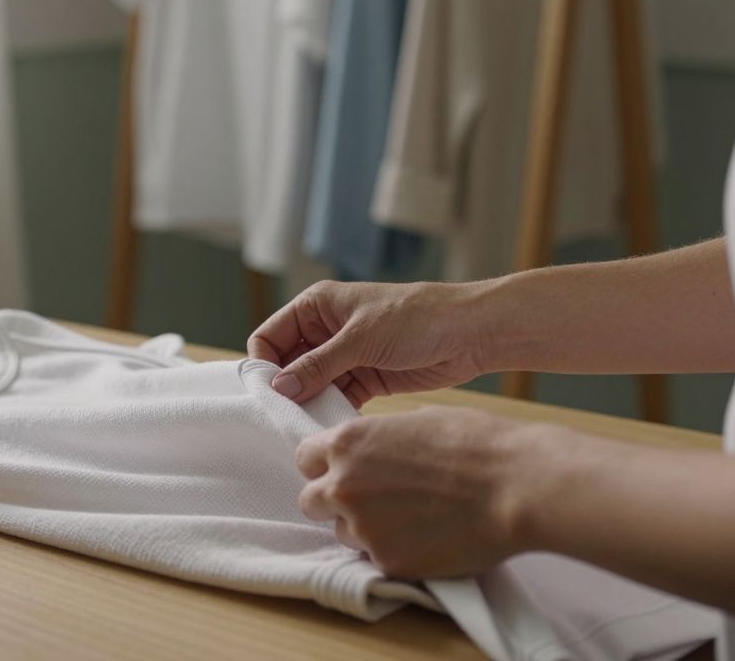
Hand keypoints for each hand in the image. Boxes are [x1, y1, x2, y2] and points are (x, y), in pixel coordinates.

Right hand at [247, 280, 490, 406]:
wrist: (470, 333)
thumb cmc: (416, 318)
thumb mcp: (360, 339)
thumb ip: (318, 365)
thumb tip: (280, 389)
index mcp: (316, 307)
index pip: (270, 337)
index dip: (265, 365)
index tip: (269, 394)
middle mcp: (325, 330)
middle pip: (287, 364)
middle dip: (286, 389)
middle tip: (287, 416)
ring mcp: (345, 356)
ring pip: (311, 385)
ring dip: (309, 403)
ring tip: (310, 425)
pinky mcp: (365, 378)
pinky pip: (336, 397)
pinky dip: (332, 411)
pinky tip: (333, 426)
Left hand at [295, 407, 540, 577]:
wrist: (517, 486)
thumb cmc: (476, 444)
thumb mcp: (415, 421)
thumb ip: (378, 441)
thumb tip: (370, 451)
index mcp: (347, 444)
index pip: (305, 458)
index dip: (323, 465)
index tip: (341, 469)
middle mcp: (343, 486)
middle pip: (311, 501)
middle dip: (333, 501)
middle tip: (369, 500)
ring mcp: (362, 527)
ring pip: (342, 533)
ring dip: (364, 528)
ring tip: (409, 518)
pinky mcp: (386, 561)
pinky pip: (375, 557)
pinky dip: (394, 550)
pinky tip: (426, 537)